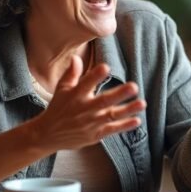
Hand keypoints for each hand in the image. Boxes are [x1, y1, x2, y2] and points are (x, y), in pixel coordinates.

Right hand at [28, 55, 145, 152]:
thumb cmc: (58, 108)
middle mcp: (84, 109)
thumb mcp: (61, 89)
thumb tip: (76, 57)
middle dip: (119, 94)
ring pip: (112, 115)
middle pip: (104, 101)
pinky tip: (137, 120)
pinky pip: (112, 130)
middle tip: (134, 87)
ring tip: (142, 103)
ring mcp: (91, 123)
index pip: (85, 84)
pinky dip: (124, 126)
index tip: (106, 67)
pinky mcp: (96, 135)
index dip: (95, 76)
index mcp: (75, 95)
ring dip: (128, 110)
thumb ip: (71, 73)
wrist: (48, 135)